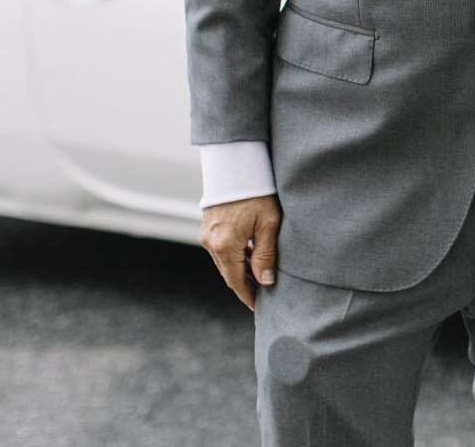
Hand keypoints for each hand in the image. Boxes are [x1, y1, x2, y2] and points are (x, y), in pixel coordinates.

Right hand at [200, 193, 281, 310]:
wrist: (237, 167)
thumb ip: (266, 254)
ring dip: (239, 271)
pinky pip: (219, 250)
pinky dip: (233, 257)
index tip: (258, 307)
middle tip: (261, 295)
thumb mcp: (269, 223)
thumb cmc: (257, 193)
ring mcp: (206, 235)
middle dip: (244, 285)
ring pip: (223, 262)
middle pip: (228, 274)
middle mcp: (211, 243)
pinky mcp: (206, 227)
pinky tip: (248, 257)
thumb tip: (265, 282)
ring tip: (258, 277)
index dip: (247, 295)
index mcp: (225, 244)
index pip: (236, 281)